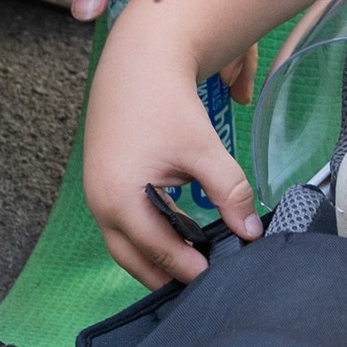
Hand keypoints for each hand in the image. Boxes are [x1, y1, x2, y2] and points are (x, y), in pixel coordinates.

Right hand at [82, 0, 261, 285]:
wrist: (137, 61)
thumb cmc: (167, 103)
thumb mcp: (204, 150)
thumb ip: (230, 193)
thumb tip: (251, 232)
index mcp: (121, 200)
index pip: (160, 252)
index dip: (190, 270)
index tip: (218, 280)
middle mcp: (99, 204)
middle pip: (133, 261)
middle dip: (166, 276)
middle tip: (203, 285)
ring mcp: (95, 194)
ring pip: (124, 246)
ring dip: (154, 258)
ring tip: (192, 266)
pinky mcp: (100, 182)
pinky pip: (120, 225)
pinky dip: (145, 237)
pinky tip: (174, 236)